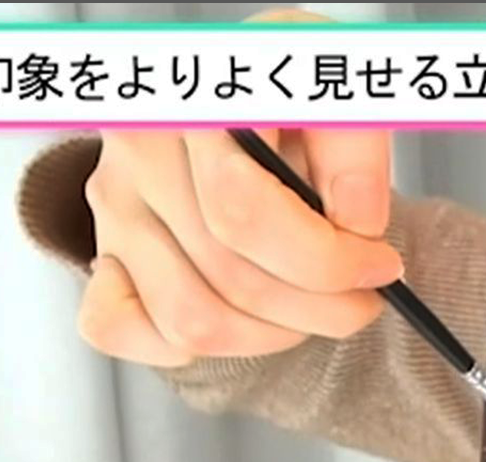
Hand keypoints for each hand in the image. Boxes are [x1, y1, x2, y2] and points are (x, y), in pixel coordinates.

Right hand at [78, 10, 401, 366]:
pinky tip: (240, 320)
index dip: (325, 261)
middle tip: (363, 300)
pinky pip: (119, 328)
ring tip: (314, 310)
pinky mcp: (106, 250)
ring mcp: (116, 209)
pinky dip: (184, 347)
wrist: (227, 89)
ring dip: (272, 335)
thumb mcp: (332, 91)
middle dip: (318, 309)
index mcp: (192, 106)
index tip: (379, 267)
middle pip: (228, 276)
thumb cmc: (283, 91)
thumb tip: (358, 225)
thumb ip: (352, 146)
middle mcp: (140, 157)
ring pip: (189, 320)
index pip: (243, 213)